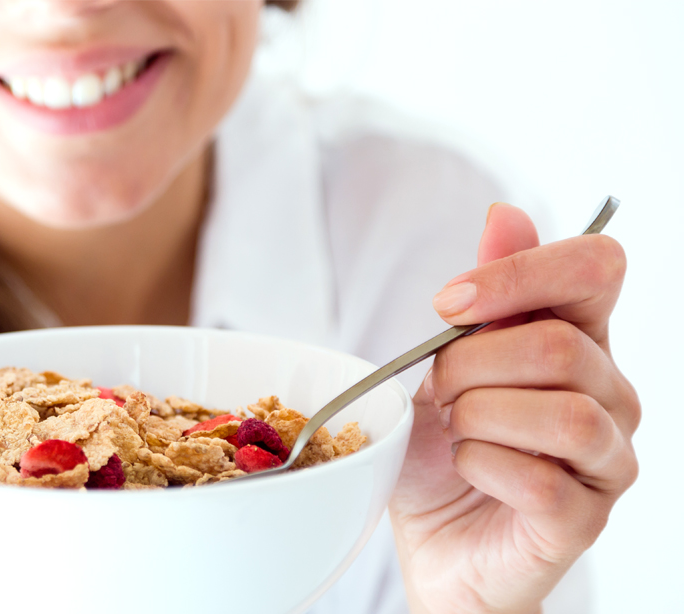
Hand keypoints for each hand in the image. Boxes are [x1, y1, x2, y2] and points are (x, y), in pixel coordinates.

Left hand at [388, 204, 639, 612]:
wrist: (432, 542)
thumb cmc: (441, 451)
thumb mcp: (444, 364)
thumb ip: (484, 295)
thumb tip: (504, 214)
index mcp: (580, 340)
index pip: (598, 267)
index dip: (521, 274)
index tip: (450, 305)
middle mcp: (609, 394)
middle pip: (558, 346)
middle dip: (470, 366)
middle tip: (439, 393)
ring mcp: (607, 459)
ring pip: (561, 414)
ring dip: (479, 418)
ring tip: (457, 432)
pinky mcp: (585, 518)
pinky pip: (540, 480)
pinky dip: (482, 468)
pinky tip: (469, 470)